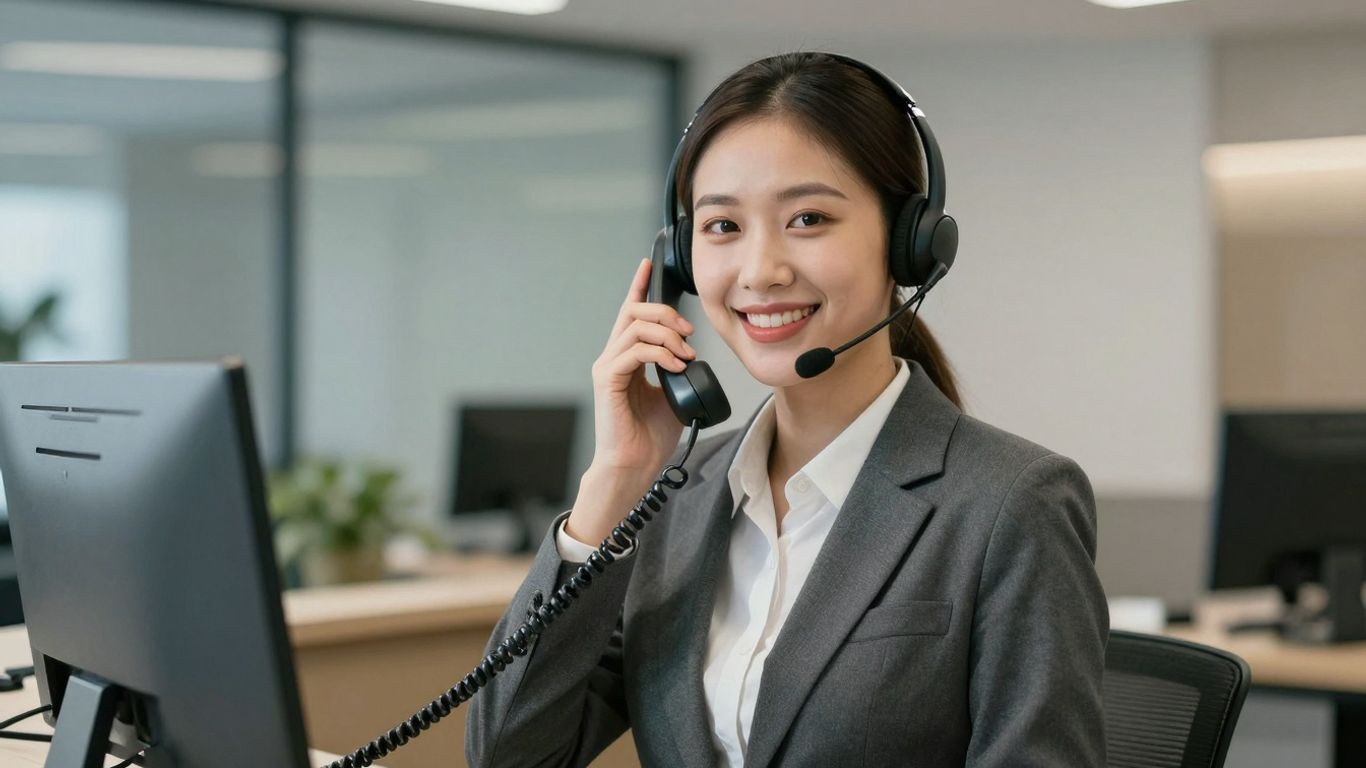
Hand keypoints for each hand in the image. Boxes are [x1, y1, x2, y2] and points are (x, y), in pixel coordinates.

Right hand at [567, 258, 696, 543]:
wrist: (635, 466)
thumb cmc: (650, 437)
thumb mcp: (674, 395)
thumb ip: (677, 370)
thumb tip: (693, 356)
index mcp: (627, 358)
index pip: (631, 313)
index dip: (640, 287)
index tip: (649, 264)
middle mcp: (613, 357)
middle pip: (634, 313)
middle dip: (665, 313)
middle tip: (689, 332)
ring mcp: (608, 367)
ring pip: (635, 327)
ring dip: (667, 335)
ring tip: (686, 354)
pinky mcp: (608, 380)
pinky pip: (634, 351)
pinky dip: (660, 354)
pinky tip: (676, 366)